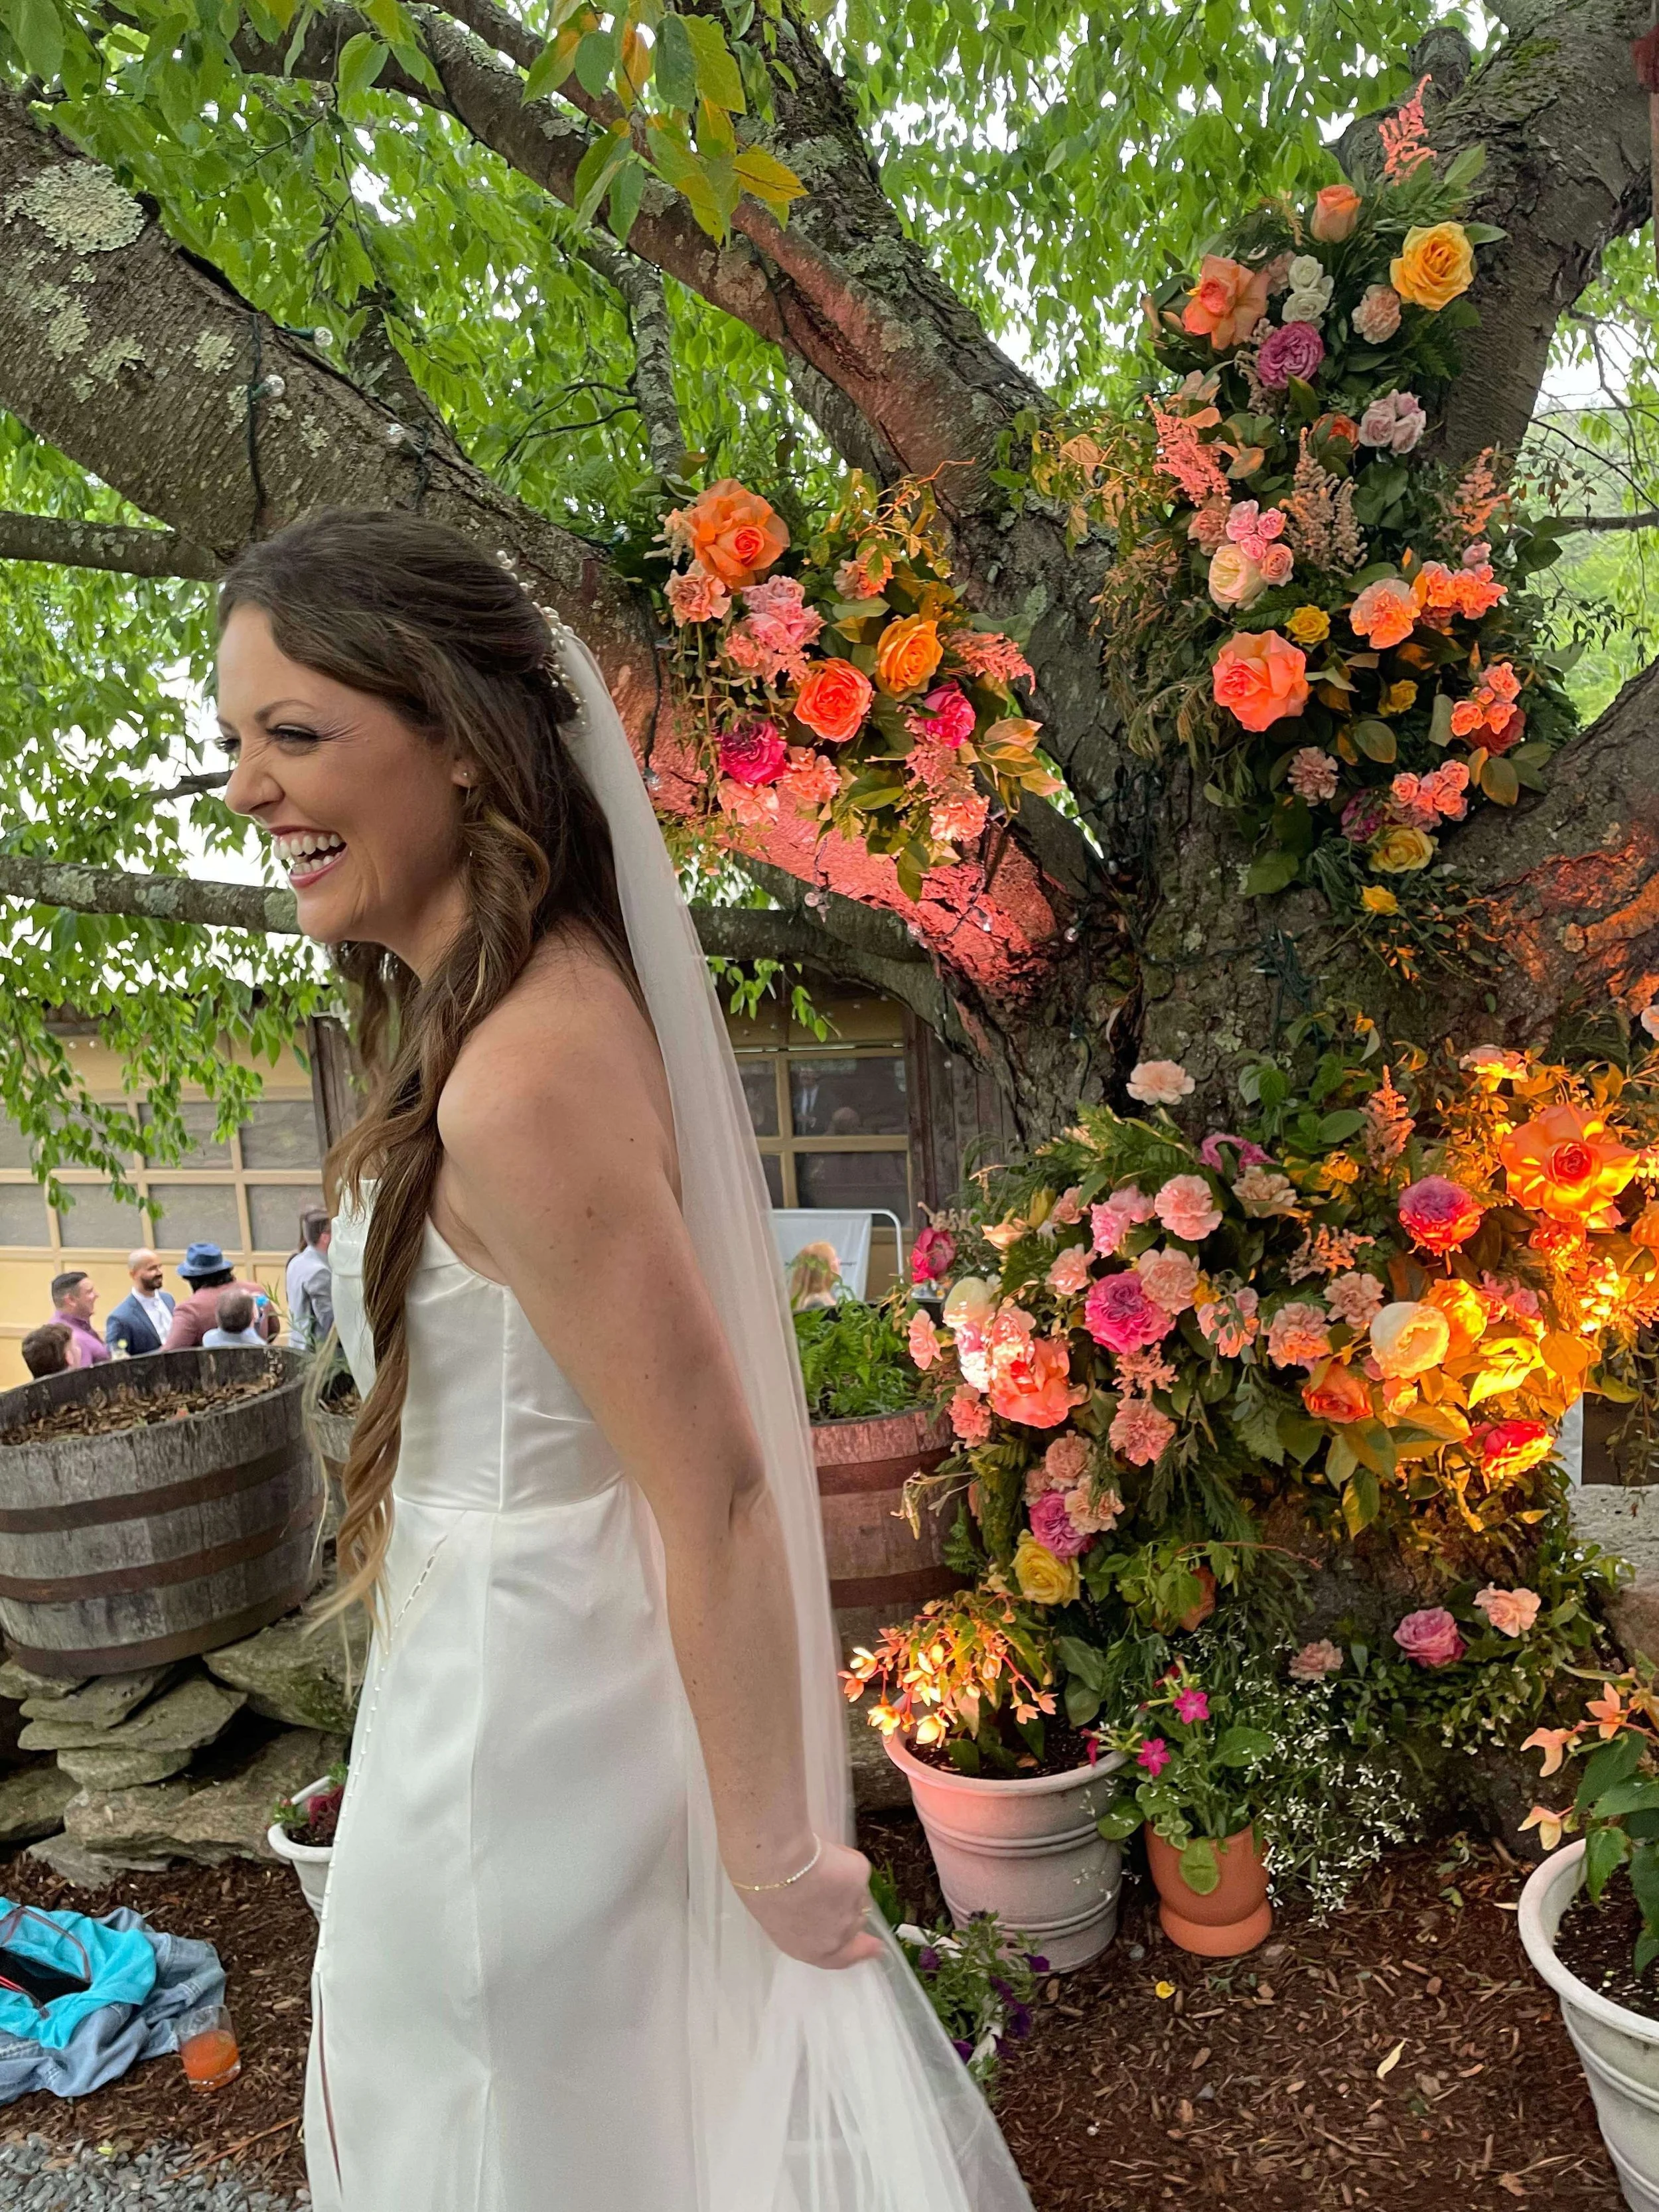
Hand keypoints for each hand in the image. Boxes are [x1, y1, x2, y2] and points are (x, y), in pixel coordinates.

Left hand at [732, 1838, 883, 1969]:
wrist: (779, 1865)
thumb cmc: (764, 1892)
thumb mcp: (779, 1922)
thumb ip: (804, 1926)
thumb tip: (814, 1912)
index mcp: (814, 1950)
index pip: (844, 1957)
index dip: (860, 1951)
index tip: (876, 1946)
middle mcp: (840, 1935)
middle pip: (853, 1922)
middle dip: (844, 1907)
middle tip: (829, 1889)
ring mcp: (854, 1906)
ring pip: (856, 1893)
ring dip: (843, 1883)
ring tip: (814, 1868)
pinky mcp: (861, 1877)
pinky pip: (856, 1869)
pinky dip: (843, 1860)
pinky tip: (824, 1855)